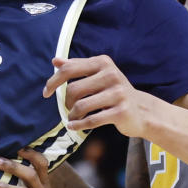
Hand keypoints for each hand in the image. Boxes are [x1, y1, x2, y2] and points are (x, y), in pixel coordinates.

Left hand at [43, 55, 159, 137]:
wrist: (142, 110)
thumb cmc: (114, 92)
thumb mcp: (98, 75)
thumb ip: (77, 67)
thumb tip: (55, 61)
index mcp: (103, 62)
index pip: (70, 69)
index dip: (54, 81)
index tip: (46, 93)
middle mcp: (111, 75)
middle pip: (73, 90)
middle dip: (66, 102)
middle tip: (69, 109)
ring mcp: (118, 93)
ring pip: (81, 106)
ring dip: (72, 115)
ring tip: (73, 118)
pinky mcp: (121, 112)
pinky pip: (91, 120)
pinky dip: (78, 125)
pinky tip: (73, 126)